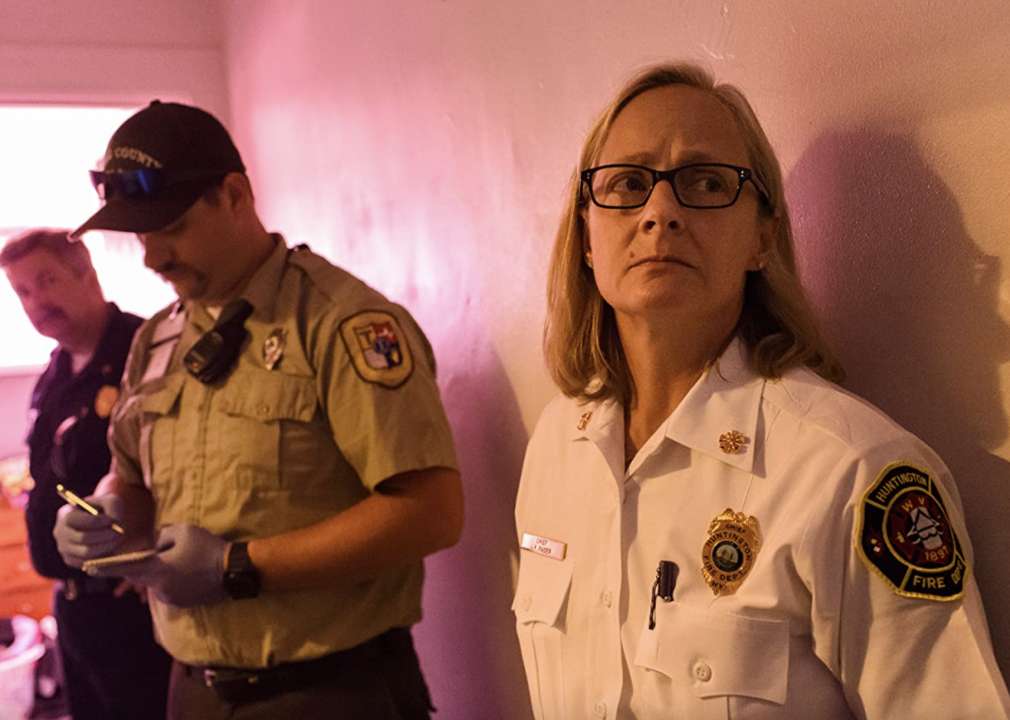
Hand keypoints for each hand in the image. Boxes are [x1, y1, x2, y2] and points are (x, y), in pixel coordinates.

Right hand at [53, 494, 126, 566]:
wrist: (104, 523)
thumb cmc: (106, 509)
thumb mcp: (111, 501)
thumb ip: (113, 507)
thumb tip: (114, 522)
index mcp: (65, 514)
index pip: (73, 519)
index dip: (95, 521)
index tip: (111, 520)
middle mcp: (60, 532)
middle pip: (82, 538)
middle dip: (104, 535)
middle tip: (119, 533)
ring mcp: (64, 548)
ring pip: (86, 552)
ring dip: (106, 546)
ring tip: (118, 539)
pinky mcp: (71, 560)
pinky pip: (87, 563)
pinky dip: (102, 557)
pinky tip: (111, 547)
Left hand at [109, 524, 228, 607]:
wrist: (234, 571)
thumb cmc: (207, 548)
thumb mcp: (183, 531)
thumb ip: (161, 537)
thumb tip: (155, 546)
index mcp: (157, 570)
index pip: (125, 568)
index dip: (105, 567)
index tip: (88, 568)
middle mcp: (159, 588)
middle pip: (142, 576)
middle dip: (143, 566)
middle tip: (157, 554)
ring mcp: (171, 599)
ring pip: (157, 583)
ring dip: (161, 573)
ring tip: (183, 561)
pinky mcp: (183, 603)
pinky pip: (170, 590)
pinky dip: (174, 581)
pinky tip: (191, 571)